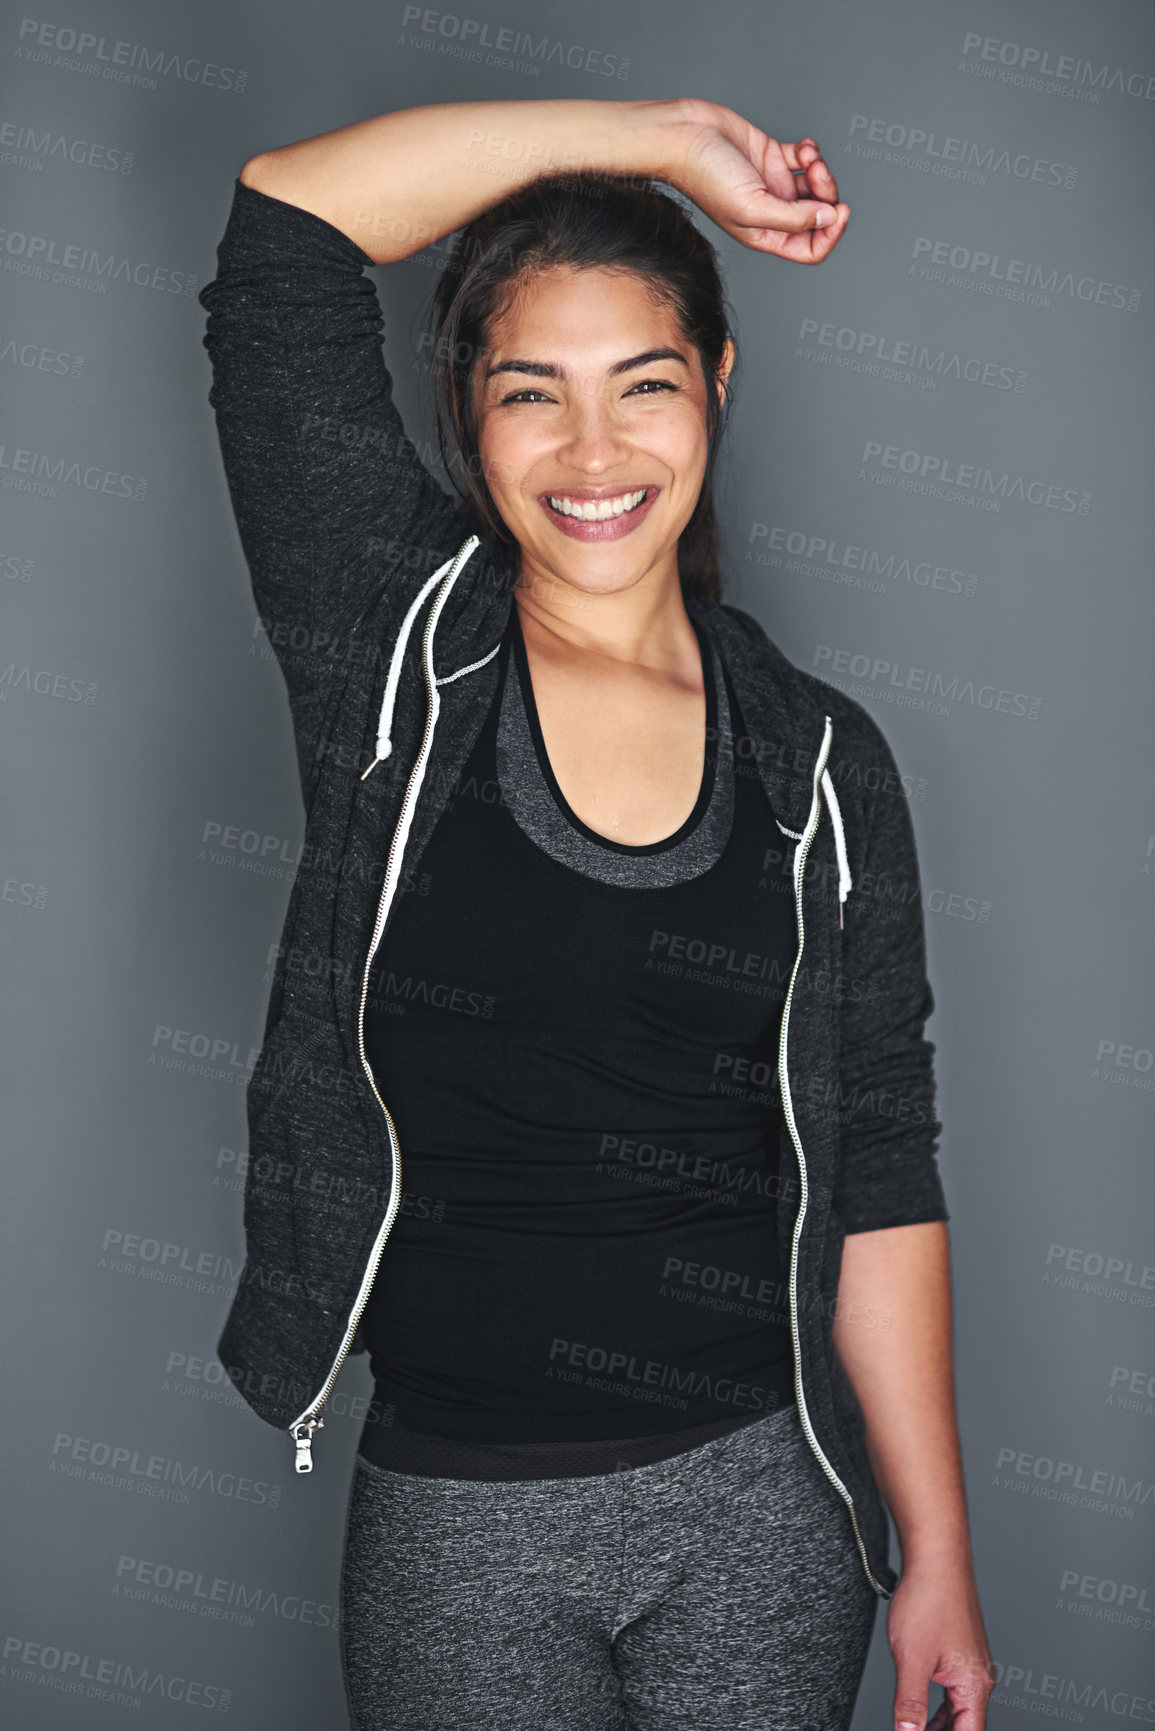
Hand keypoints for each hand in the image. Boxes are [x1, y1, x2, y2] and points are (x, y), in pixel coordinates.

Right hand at [669, 97, 848, 262]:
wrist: (685, 136)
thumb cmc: (706, 176)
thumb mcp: (752, 207)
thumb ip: (793, 218)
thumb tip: (829, 219)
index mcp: (765, 235)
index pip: (809, 249)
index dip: (830, 234)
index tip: (839, 211)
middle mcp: (771, 213)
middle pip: (817, 215)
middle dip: (826, 193)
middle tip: (817, 173)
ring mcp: (773, 185)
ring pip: (814, 186)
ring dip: (820, 169)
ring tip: (808, 156)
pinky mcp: (772, 157)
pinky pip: (804, 159)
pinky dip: (811, 152)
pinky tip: (805, 146)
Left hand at [887, 1557, 996, 1730]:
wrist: (936, 1556)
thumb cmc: (929, 1598)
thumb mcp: (912, 1659)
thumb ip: (910, 1703)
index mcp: (974, 1685)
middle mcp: (978, 1676)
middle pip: (965, 1725)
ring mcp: (971, 1661)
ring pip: (958, 1708)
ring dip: (939, 1724)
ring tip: (915, 1730)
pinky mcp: (960, 1649)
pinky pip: (953, 1688)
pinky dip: (938, 1704)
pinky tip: (921, 1706)